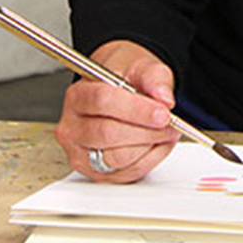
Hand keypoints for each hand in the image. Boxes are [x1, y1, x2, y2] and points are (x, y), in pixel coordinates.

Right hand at [52, 41, 180, 182]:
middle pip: (108, 133)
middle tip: (169, 123)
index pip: (102, 102)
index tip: (162, 112)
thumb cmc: (125, 83)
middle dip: (146, 130)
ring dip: (149, 145)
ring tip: (166, 131)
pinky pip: (127, 172)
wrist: (119, 95)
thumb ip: (154, 77)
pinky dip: (150, 159)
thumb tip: (164, 97)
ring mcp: (81, 154)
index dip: (136, 109)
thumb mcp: (141, 68)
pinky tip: (157, 143)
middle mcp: (73, 127)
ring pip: (117, 158)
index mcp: (78, 96)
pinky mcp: (96, 173)